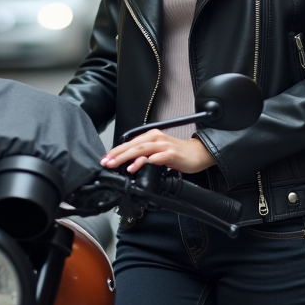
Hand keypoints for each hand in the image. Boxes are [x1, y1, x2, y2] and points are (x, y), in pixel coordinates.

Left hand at [100, 130, 215, 174]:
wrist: (199, 153)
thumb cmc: (179, 153)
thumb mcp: (158, 153)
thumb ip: (145, 156)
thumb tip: (129, 163)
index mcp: (152, 136)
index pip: (130, 143)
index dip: (116, 151)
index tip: (105, 159)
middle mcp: (156, 138)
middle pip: (132, 145)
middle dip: (117, 154)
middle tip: (106, 162)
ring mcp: (164, 146)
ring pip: (141, 149)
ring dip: (126, 157)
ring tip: (115, 164)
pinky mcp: (171, 154)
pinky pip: (155, 157)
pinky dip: (144, 162)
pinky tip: (135, 167)